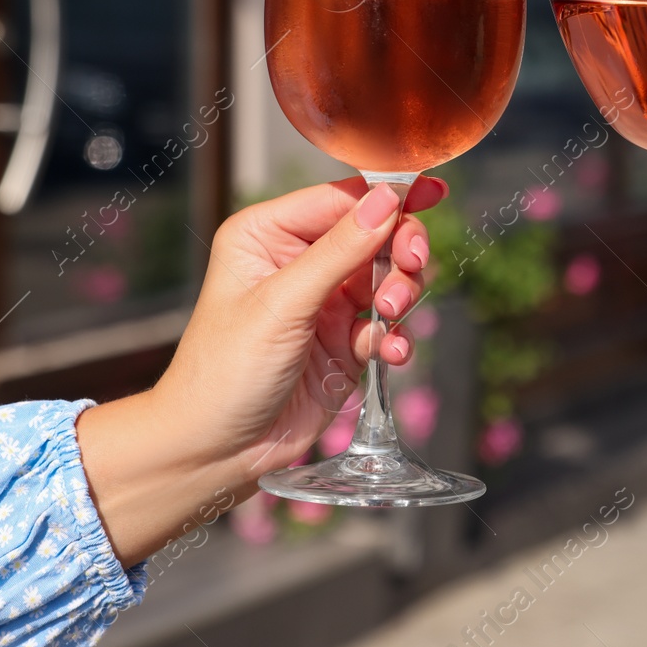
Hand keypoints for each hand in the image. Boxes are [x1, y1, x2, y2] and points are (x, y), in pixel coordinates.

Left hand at [78, 177, 443, 563]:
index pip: (340, 199)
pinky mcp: (344, 343)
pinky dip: (395, 337)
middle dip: (400, 250)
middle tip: (411, 268)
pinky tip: (390, 354)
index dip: (387, 197)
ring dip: (401, 295)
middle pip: (374, 234)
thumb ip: (338, 251)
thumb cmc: (224, 372)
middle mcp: (298, 262)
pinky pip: (387, 326)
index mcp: (267, 234)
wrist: (217, 451)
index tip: (429, 195)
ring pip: (388, 278)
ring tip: (390, 319)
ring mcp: (324, 303)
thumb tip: (386, 200)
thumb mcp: (281, 304)